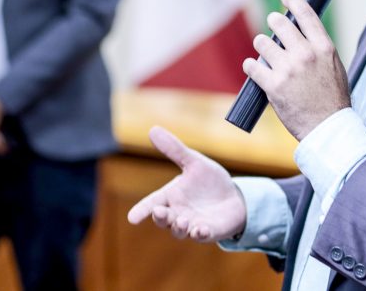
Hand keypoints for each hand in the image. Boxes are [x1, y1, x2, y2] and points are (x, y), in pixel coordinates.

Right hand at [127, 126, 246, 242]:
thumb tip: (153, 129)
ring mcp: (192, 225)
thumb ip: (174, 149)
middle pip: (163, 220)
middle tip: (159, 213)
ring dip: (179, 227)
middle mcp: (178, 213)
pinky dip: (200, 234)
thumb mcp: (194, 162)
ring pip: (179, 232)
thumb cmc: (210, 182)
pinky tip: (201, 229)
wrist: (233, 197)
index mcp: (171, 196)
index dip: (141, 210)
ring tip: (183, 220)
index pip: (152, 203)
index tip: (132, 218)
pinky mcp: (208, 232)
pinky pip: (201, 236)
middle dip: (160, 218)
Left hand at [243, 0, 350, 139]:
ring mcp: (288, 69)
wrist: (328, 127)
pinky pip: (252, 65)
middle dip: (273, 21)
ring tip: (264, 50)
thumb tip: (304, 34)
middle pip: (280, 24)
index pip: (306, 14)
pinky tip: (254, 68)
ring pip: (262, 42)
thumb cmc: (333, 99)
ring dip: (261, 44)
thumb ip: (320, 49)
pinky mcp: (272, 85)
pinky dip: (251, 66)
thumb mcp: (335, 66)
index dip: (294, 1)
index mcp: (324, 48)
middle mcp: (305, 54)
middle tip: (272, 24)